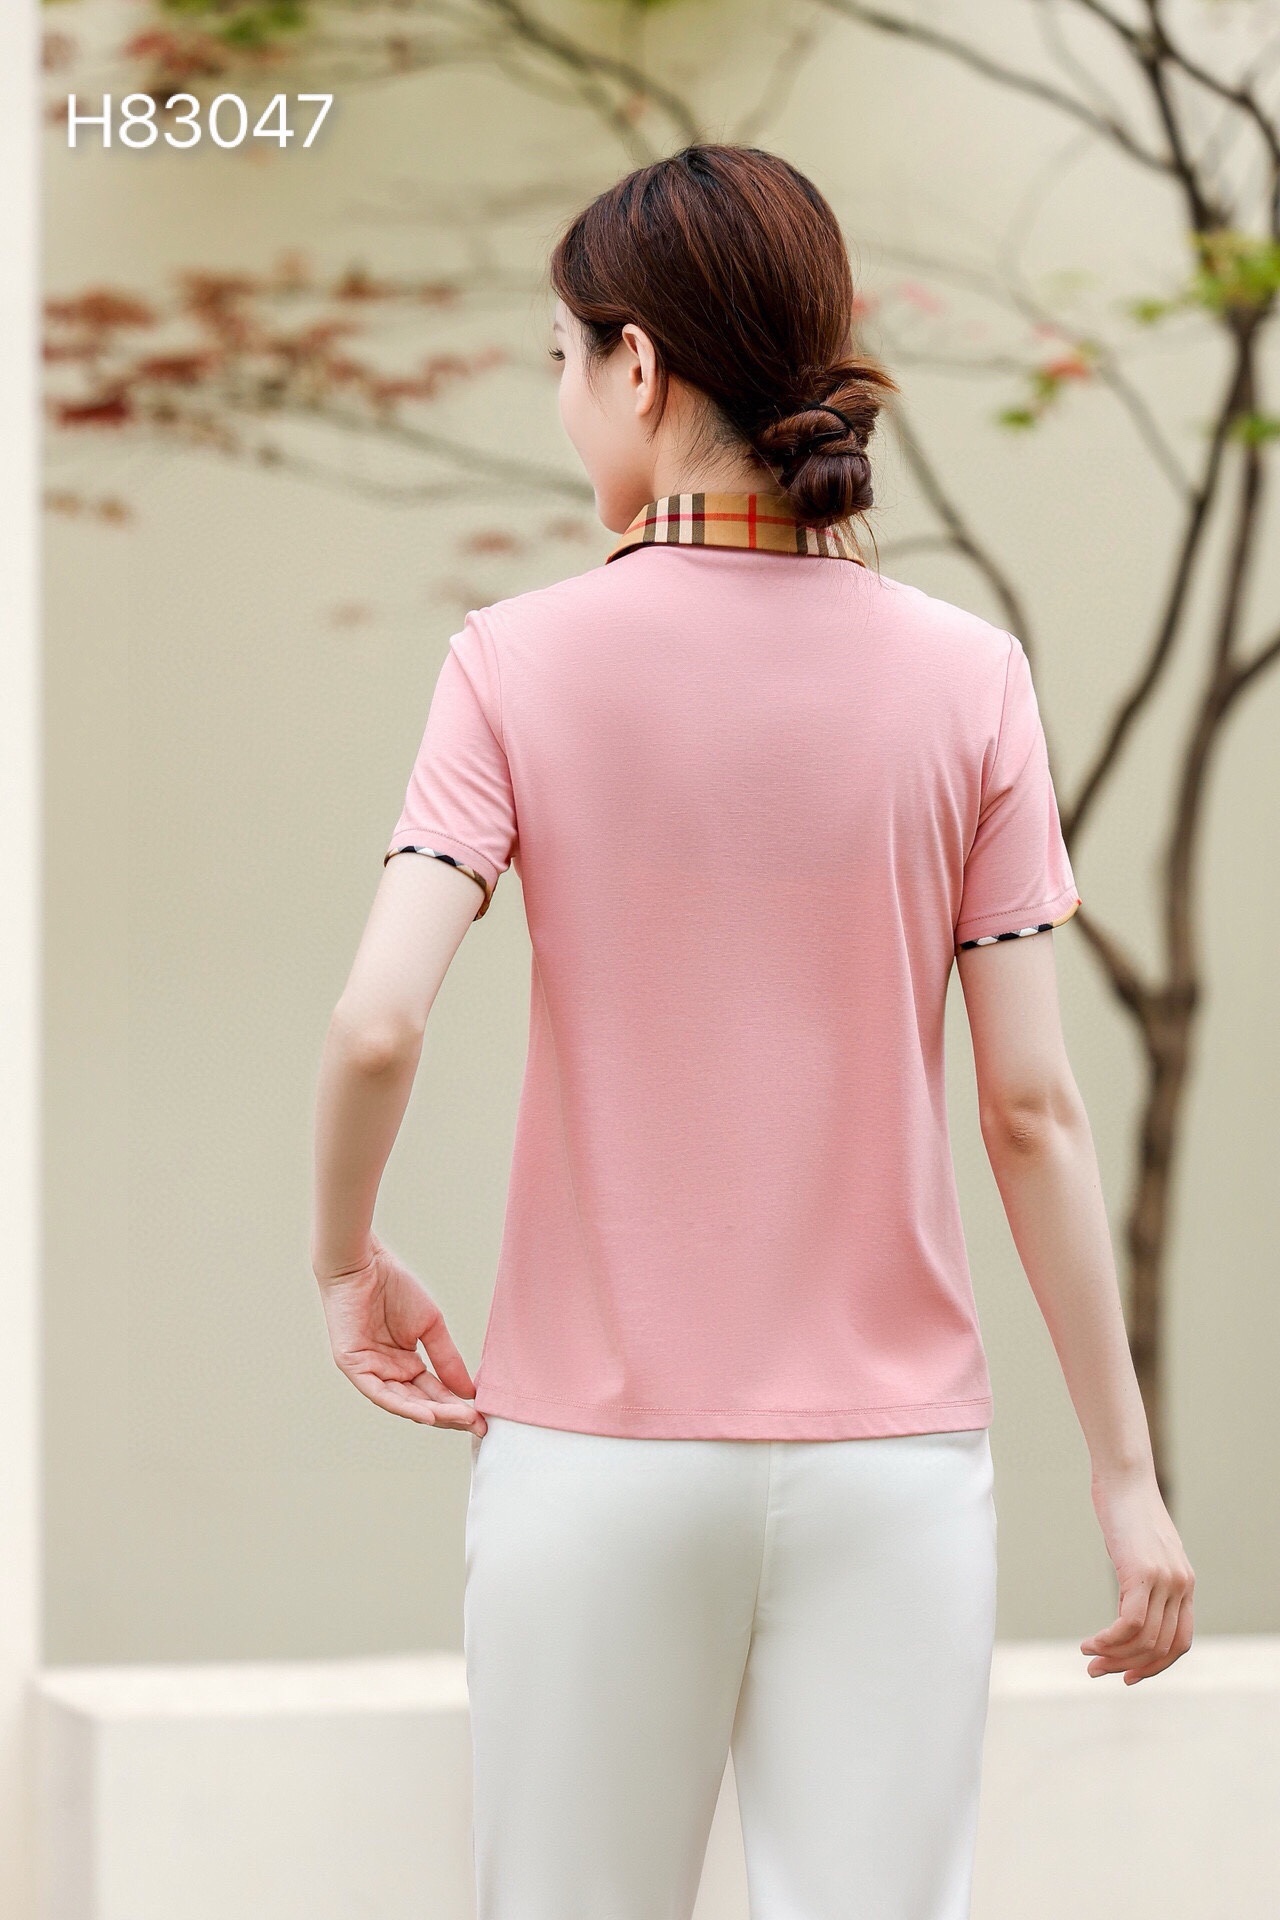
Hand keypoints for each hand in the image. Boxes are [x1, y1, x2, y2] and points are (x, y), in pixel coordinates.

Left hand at [314, 1231, 487, 1435]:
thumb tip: (469, 1392)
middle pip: (420, 1403)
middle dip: (449, 1415)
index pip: (433, 1392)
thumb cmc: (394, 1287)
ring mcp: (369, 1371)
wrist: (365, 1262)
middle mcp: (387, 1372)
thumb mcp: (430, 1327)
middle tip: (477, 1425)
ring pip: (402, 1403)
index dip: (457, 1406)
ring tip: (460, 1420)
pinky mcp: (353, 1366)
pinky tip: (427, 1415)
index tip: (482, 1418)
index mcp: (404, 1364)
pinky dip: (402, 1406)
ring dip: (432, 1414)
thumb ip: (447, 1359)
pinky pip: (379, 1393)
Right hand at [1081, 1466, 1194, 1682]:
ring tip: (1088, 1659)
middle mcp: (1181, 1586)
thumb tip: (1130, 1597)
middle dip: (1129, 1667)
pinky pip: (1129, 1623)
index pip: (1179, 1641)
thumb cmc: (1126, 1509)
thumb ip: (1146, 1576)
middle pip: (1163, 1647)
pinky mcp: (1144, 1574)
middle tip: (1098, 1673)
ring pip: (1145, 1640)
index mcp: (1184, 1584)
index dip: (1155, 1666)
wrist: (1124, 1477)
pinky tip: (1089, 1642)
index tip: (1128, 1676)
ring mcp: (1166, 1581)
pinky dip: (1108, 1640)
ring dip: (1115, 1656)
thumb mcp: (1143, 1550)